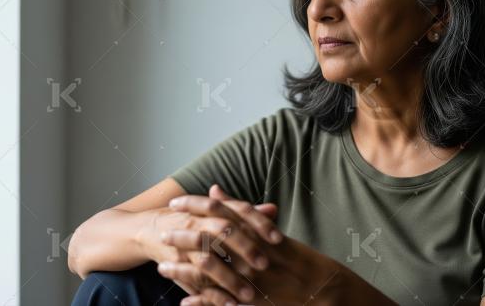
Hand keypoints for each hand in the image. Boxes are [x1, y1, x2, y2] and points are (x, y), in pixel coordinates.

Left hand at [159, 187, 395, 305]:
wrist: (324, 288)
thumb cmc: (298, 259)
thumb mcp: (270, 230)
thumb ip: (239, 211)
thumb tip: (214, 190)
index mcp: (256, 232)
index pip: (218, 212)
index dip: (194, 207)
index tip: (174, 203)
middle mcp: (250, 252)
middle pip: (208, 239)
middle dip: (182, 235)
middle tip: (161, 231)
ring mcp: (250, 278)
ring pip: (209, 272)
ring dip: (184, 270)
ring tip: (163, 268)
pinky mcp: (251, 300)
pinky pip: (221, 302)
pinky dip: (201, 302)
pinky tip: (184, 302)